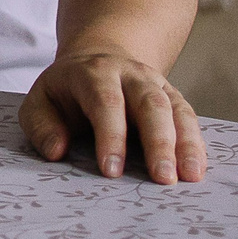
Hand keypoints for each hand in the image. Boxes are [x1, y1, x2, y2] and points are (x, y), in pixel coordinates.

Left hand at [20, 46, 206, 183]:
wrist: (97, 60)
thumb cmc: (66, 91)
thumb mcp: (40, 101)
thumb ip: (41, 126)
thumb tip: (56, 151)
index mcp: (93, 73)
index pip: (105, 102)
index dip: (110, 137)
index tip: (112, 171)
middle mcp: (130, 74)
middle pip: (149, 104)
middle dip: (158, 142)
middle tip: (162, 179)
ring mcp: (156, 84)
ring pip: (175, 110)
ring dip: (185, 144)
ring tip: (190, 176)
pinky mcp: (173, 98)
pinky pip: (188, 117)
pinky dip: (195, 143)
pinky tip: (197, 168)